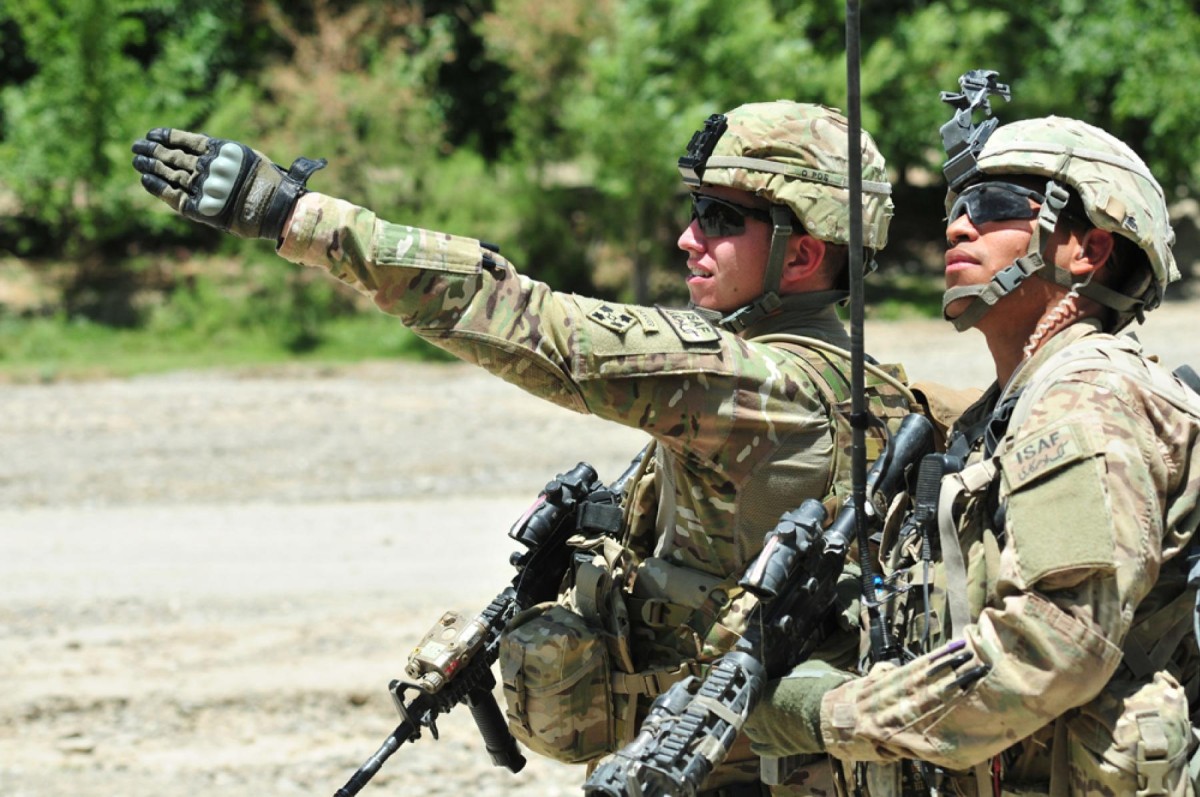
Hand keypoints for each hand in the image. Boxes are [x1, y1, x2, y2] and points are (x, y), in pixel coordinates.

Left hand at [131, 128, 325, 240]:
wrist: (278, 210)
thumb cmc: (270, 184)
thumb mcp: (249, 158)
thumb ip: (225, 153)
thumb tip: (204, 145)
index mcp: (222, 151)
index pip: (187, 140)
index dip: (168, 136)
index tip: (152, 133)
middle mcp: (210, 167)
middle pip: (174, 156)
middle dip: (153, 150)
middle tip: (137, 146)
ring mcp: (203, 186)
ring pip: (169, 172)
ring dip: (151, 164)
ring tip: (137, 159)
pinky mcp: (199, 206)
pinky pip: (172, 194)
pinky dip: (157, 186)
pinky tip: (144, 178)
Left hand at [743, 659, 852, 756]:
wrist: (831, 714)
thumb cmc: (817, 686)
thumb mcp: (801, 669)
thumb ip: (789, 673)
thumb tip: (789, 672)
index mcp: (762, 692)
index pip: (749, 691)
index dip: (752, 690)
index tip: (754, 687)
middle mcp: (760, 715)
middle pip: (748, 713)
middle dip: (751, 709)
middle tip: (754, 705)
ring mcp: (770, 734)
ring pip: (753, 733)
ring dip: (752, 728)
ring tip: (752, 725)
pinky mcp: (782, 748)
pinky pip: (765, 750)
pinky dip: (759, 748)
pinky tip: (754, 747)